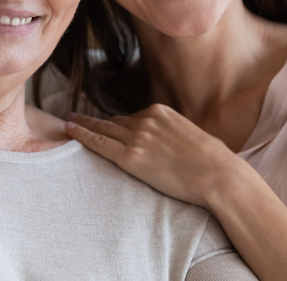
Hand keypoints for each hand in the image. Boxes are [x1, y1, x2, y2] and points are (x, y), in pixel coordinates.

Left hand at [65, 104, 244, 208]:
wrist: (217, 173)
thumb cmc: (211, 161)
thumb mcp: (190, 136)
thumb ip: (172, 134)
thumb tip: (168, 144)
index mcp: (161, 112)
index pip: (132, 117)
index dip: (116, 123)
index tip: (104, 121)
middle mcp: (146, 120)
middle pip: (114, 121)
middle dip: (96, 120)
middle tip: (75, 116)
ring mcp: (137, 137)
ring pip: (103, 128)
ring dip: (84, 124)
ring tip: (69, 122)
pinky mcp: (131, 156)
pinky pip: (99, 142)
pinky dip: (81, 134)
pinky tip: (69, 129)